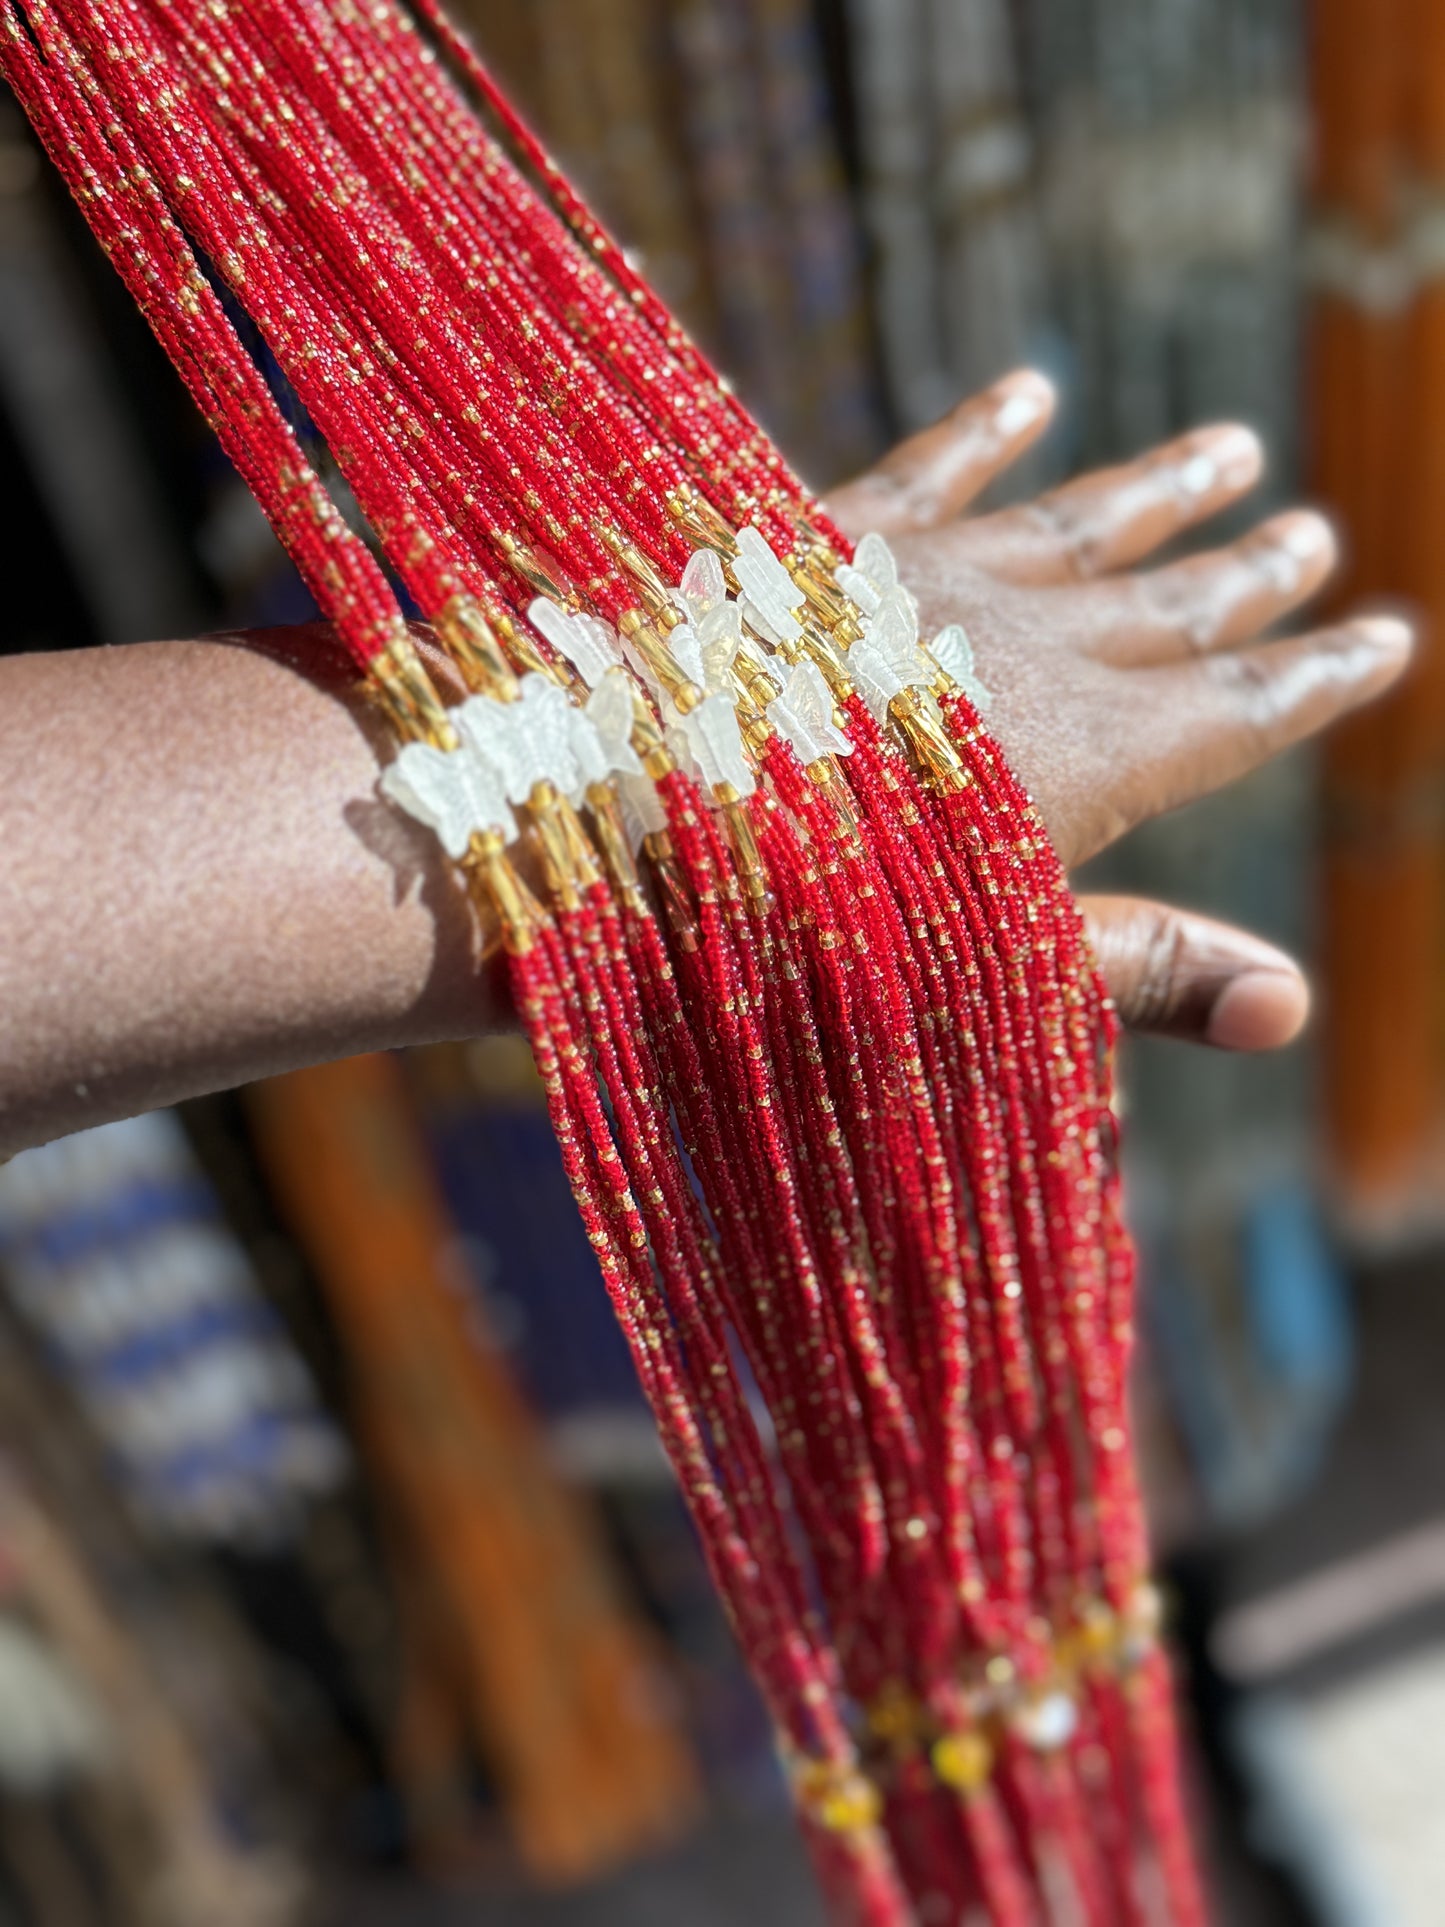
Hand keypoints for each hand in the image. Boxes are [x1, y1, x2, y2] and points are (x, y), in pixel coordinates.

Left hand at [824, 373, 1412, 1051]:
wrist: (619, 802)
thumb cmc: (804, 920)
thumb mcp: (989, 963)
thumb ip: (1139, 965)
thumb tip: (1294, 1005)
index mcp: (1086, 756)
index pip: (1239, 706)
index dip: (1318, 673)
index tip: (1386, 632)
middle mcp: (1030, 648)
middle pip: (1169, 605)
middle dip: (1248, 577)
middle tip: (1312, 535)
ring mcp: (930, 582)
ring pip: (1075, 525)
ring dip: (1155, 492)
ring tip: (1229, 446)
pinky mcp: (826, 542)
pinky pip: (930, 468)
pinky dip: (985, 431)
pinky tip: (1029, 393)